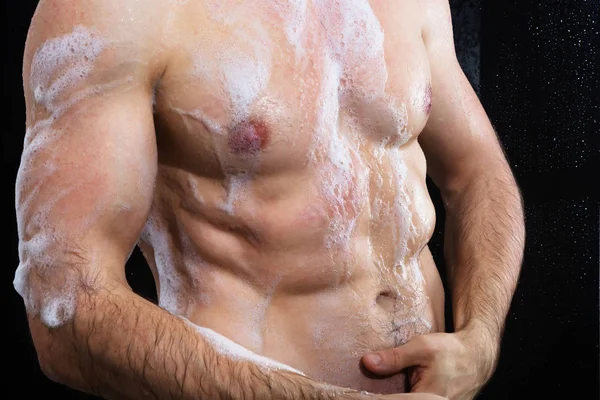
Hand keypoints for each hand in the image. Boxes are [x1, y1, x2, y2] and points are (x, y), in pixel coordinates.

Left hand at [361, 328, 497, 399]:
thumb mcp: (421, 348)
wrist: (476, 355)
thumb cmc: (450, 351)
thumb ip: (394, 357)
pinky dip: (406, 394)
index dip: (380, 396)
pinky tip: (397, 387)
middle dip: (389, 395)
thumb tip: (367, 362)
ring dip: (397, 395)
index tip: (362, 391)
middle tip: (373, 385)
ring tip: (386, 385)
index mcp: (428, 399)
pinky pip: (416, 399)